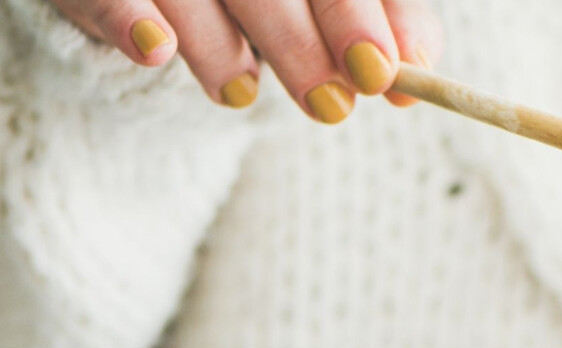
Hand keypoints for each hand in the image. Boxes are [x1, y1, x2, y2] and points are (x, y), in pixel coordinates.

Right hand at [48, 0, 444, 119]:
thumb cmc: (265, 0)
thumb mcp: (327, 7)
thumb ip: (380, 25)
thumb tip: (418, 67)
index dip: (370, 11)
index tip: (385, 72)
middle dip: (302, 39)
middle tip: (334, 105)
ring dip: (219, 41)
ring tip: (243, 95)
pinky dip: (125, 15)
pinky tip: (156, 50)